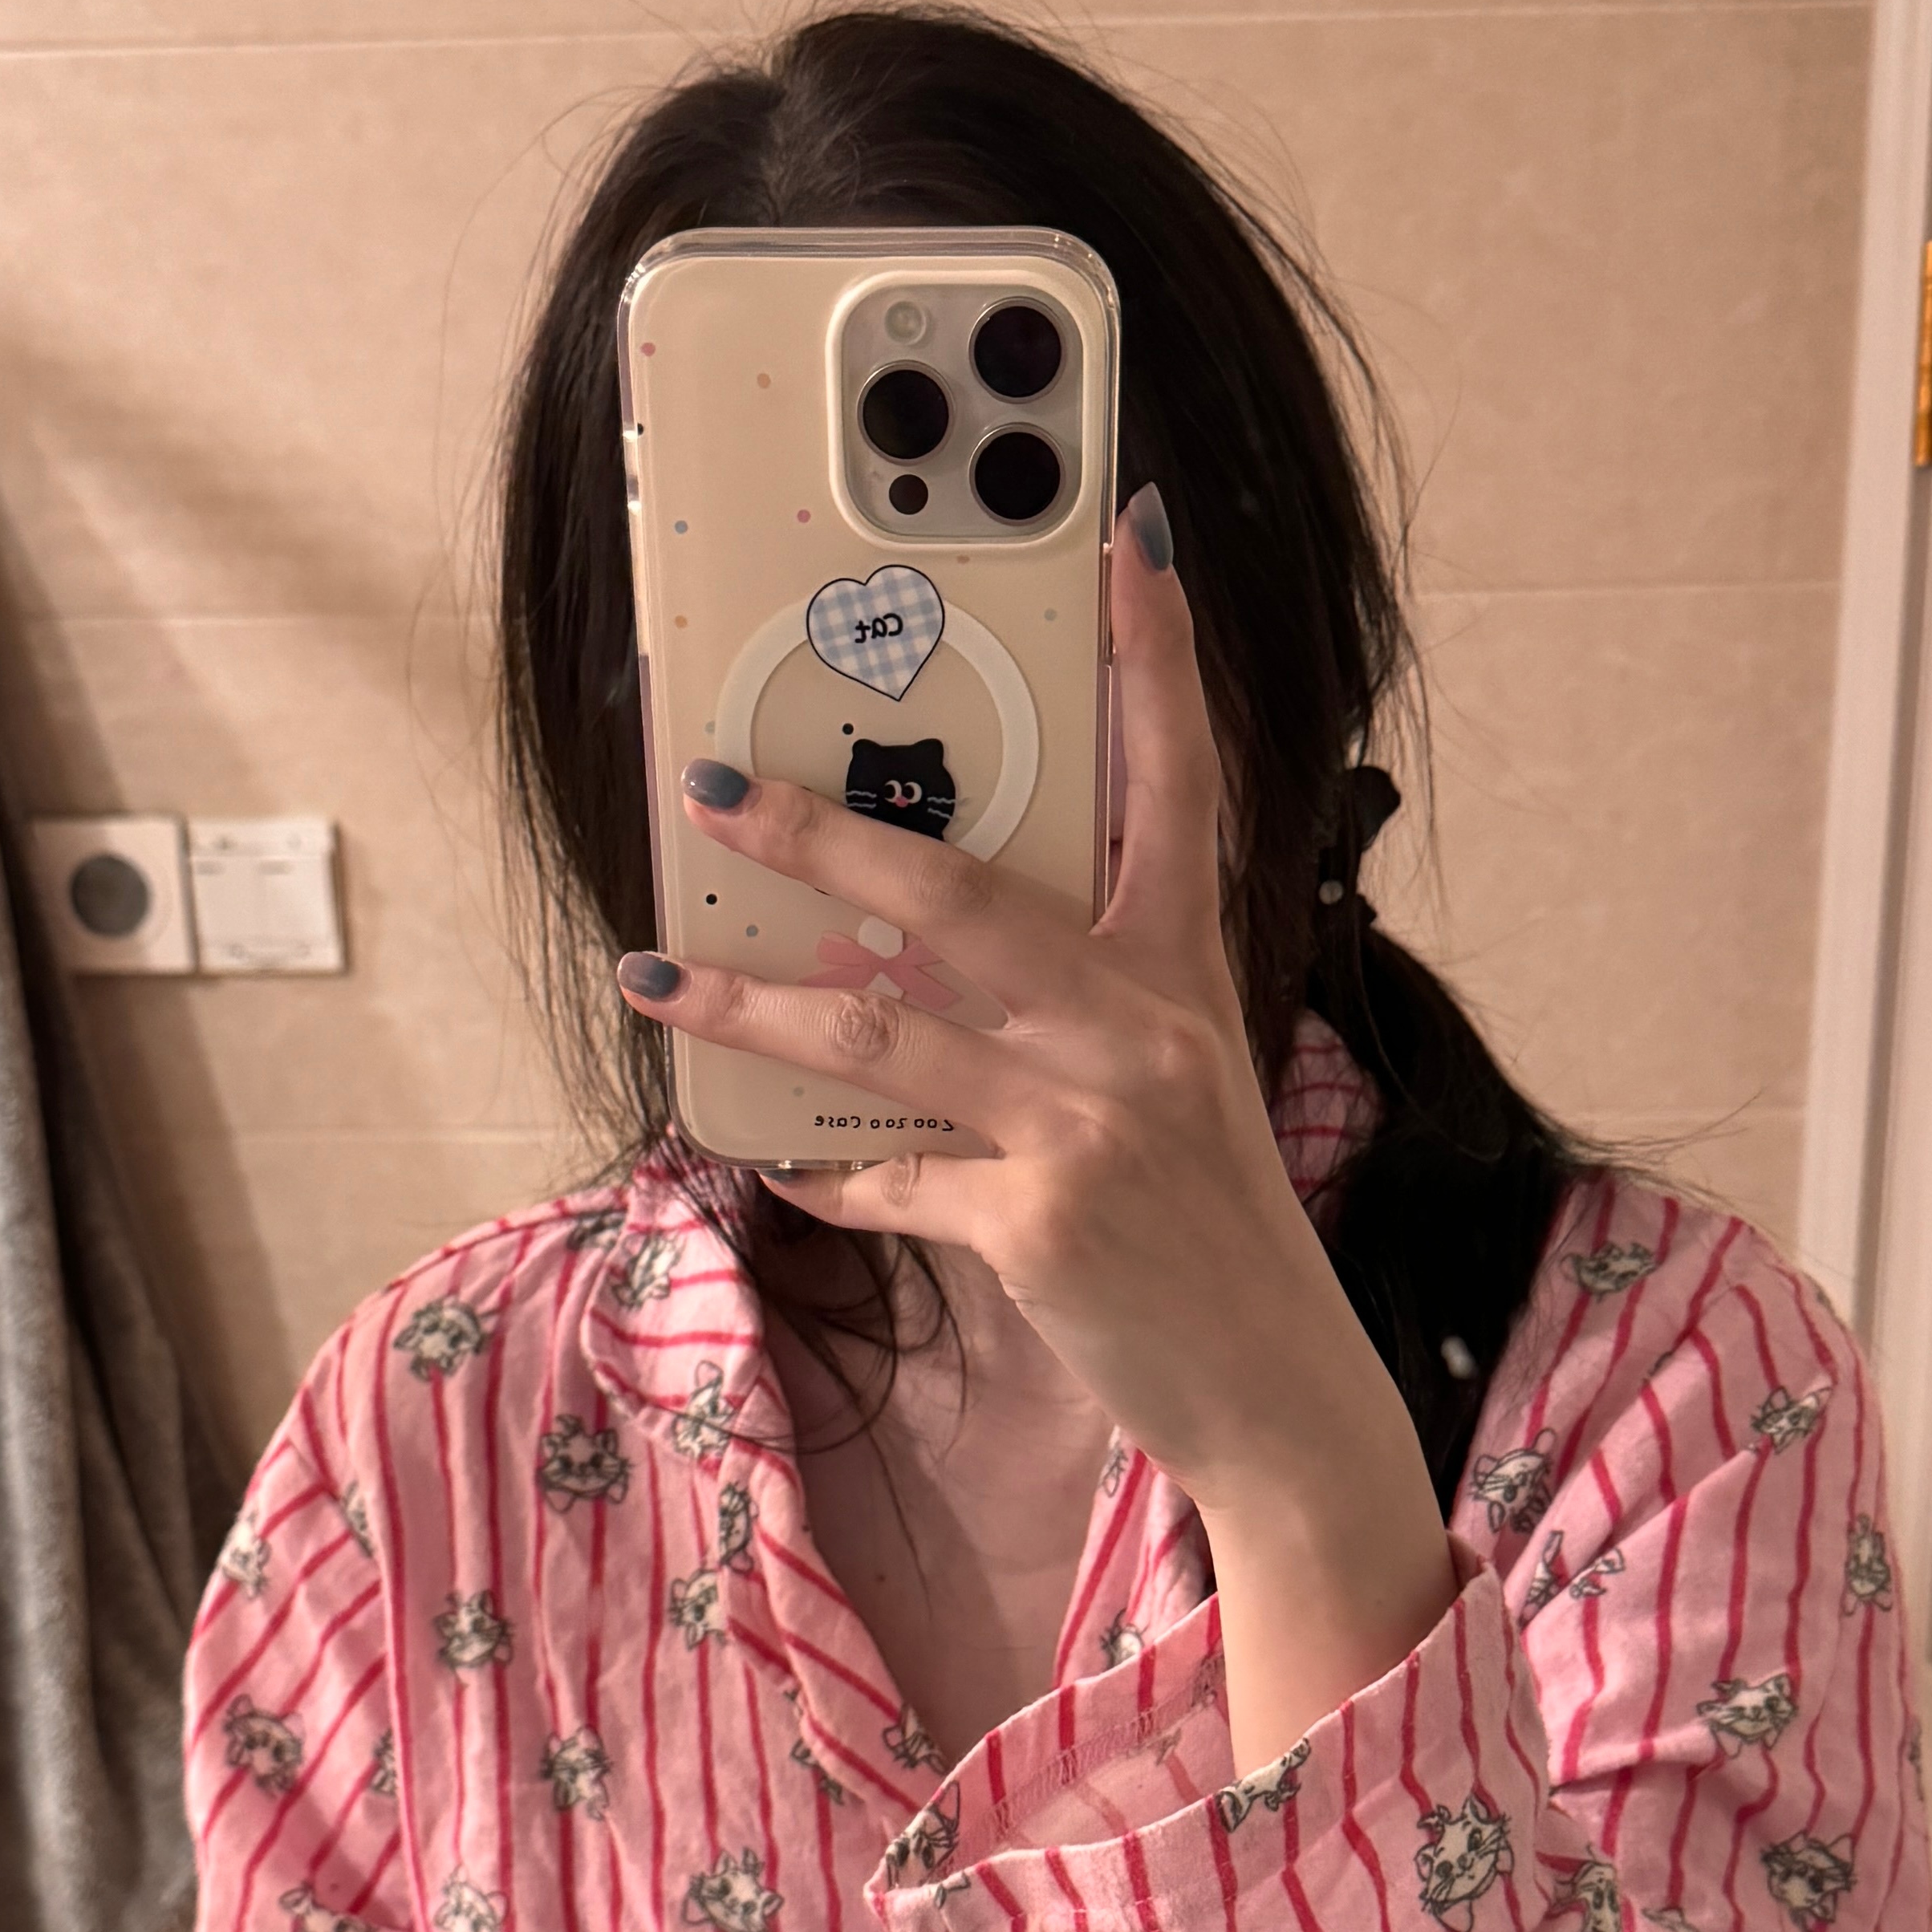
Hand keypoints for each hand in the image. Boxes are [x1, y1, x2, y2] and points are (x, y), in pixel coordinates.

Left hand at [619, 494, 1456, 1755]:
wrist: (1280, 1395)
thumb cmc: (1213, 1235)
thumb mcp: (1180, 1093)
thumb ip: (1083, 1014)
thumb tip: (924, 969)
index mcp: (1184, 974)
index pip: (1181, 783)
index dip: (1157, 657)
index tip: (1129, 536)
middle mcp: (1141, 1027)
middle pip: (960, 892)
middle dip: (821, 833)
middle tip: (715, 781)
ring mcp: (1089, 1122)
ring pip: (880, 1030)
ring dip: (748, 1006)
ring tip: (651, 974)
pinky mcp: (1039, 1220)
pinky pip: (888, 1177)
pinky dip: (824, 1172)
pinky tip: (777, 1163)